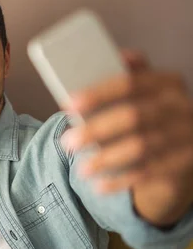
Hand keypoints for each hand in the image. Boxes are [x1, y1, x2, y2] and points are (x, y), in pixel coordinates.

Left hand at [61, 50, 192, 194]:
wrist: (186, 146)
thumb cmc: (153, 116)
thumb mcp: (147, 95)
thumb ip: (128, 80)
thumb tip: (113, 61)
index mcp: (167, 84)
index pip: (130, 83)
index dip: (98, 94)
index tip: (69, 105)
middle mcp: (181, 107)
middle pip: (133, 116)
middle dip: (96, 130)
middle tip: (66, 142)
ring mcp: (186, 135)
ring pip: (141, 147)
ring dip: (106, 159)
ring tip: (81, 169)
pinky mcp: (185, 162)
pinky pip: (150, 173)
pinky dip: (121, 181)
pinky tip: (99, 186)